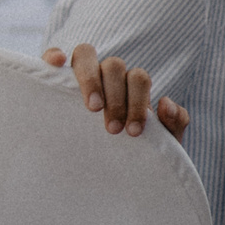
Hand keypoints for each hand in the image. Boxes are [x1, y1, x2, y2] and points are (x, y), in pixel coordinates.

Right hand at [42, 45, 189, 138]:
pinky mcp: (53, 77)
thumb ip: (173, 124)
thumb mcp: (159, 143)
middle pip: (114, 65)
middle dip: (116, 97)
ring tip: (93, 108)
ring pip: (85, 53)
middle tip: (113, 129)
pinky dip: (54, 55)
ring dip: (90, 80)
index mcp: (131, 86)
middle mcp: (106, 75)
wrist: (107, 171)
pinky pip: (51, 55)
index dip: (138, 101)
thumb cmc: (132, 149)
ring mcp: (79, 73)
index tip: (133, 131)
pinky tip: (57, 64)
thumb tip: (166, 102)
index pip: (138, 77)